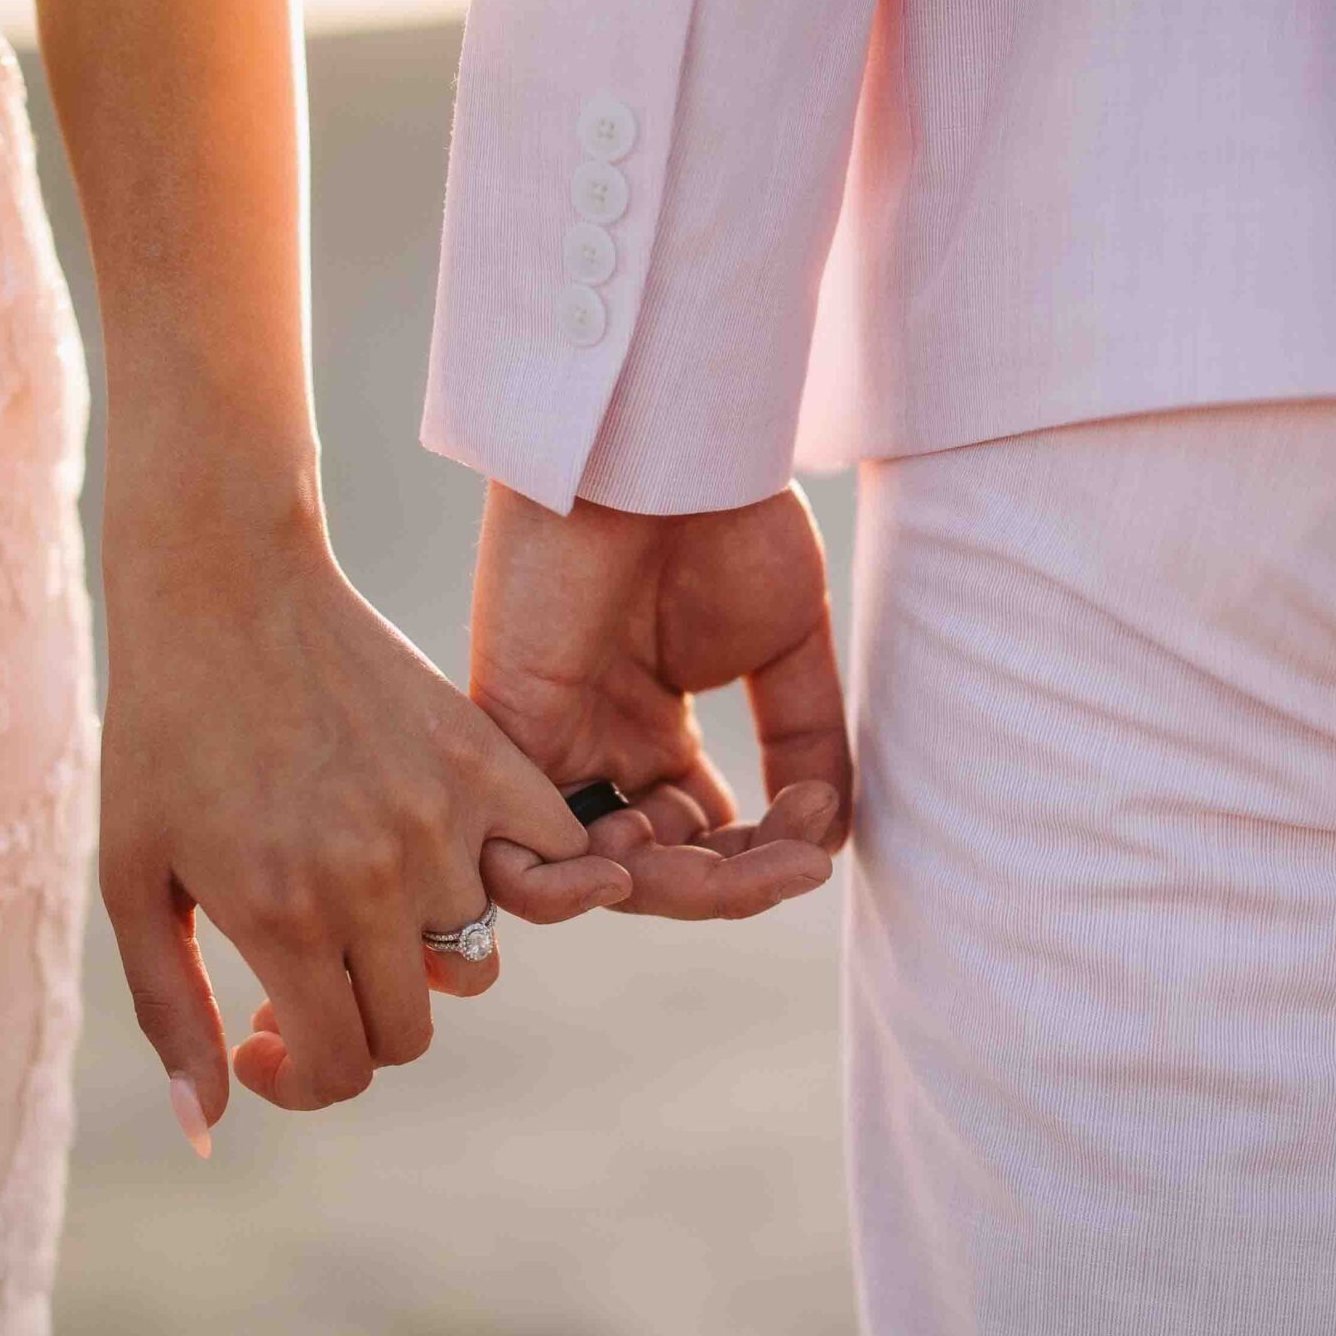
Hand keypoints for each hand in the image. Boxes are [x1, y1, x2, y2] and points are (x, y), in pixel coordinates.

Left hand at [98, 499, 630, 1134]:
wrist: (226, 586)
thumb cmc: (162, 730)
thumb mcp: (133, 878)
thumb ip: (172, 1014)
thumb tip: (209, 1132)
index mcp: (282, 915)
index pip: (342, 1066)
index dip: (301, 1079)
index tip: (260, 1037)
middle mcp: (374, 879)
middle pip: (407, 1031)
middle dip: (349, 1027)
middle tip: (298, 976)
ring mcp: (442, 820)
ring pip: (469, 958)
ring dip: (415, 955)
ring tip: (360, 902)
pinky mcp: (485, 763)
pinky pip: (548, 865)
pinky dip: (519, 880)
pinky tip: (455, 856)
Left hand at [469, 481, 852, 916]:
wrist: (672, 445)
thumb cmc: (723, 516)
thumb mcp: (785, 644)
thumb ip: (806, 738)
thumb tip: (826, 834)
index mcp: (652, 725)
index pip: (697, 839)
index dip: (758, 862)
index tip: (818, 836)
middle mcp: (597, 741)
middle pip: (652, 866)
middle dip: (731, 886)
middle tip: (798, 866)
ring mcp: (551, 739)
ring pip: (594, 870)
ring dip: (677, 890)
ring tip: (749, 867)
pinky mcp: (509, 726)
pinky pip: (520, 845)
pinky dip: (574, 886)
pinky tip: (648, 868)